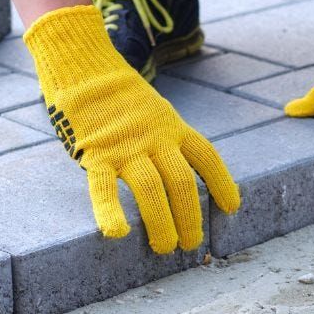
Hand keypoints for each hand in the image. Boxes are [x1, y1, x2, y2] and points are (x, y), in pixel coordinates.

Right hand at [24, 5, 240, 252]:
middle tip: (190, 244)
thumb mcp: (153, 108)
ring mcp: (126, 147)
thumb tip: (171, 165)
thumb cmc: (115, 94)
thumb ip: (162, 135)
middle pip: (182, 183)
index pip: (207, 157)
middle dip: (190, 218)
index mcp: (172, 126)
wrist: (82, 66)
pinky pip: (104, 188)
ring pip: (151, 191)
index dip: (222, 184)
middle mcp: (155, 138)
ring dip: (162, 224)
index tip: (231, 208)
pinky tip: (118, 234)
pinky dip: (110, 211)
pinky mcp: (95, 153)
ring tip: (165, 248)